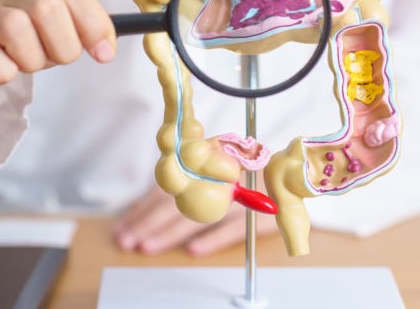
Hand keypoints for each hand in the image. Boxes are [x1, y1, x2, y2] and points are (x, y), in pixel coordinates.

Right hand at [0, 0, 116, 89]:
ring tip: (26, 64)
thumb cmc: (20, 38)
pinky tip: (3, 70)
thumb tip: (107, 47)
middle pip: (47, 7)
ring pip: (15, 27)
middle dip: (63, 45)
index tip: (103, 53)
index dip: (93, 21)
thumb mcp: (57, 28)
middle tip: (57, 58)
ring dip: (32, 59)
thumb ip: (85, 30)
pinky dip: (2, 71)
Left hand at [112, 187, 278, 256]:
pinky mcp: (260, 217)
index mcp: (206, 169)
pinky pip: (232, 228)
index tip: (126, 225)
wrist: (293, 176)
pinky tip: (194, 250)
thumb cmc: (249, 174)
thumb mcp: (216, 173)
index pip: (169, 191)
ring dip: (170, 234)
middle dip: (148, 225)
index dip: (144, 208)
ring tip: (148, 247)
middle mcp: (220, 182)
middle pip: (178, 206)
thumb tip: (147, 205)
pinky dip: (213, 239)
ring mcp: (241, 200)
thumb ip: (188, 183)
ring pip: (199, 218)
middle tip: (128, 241)